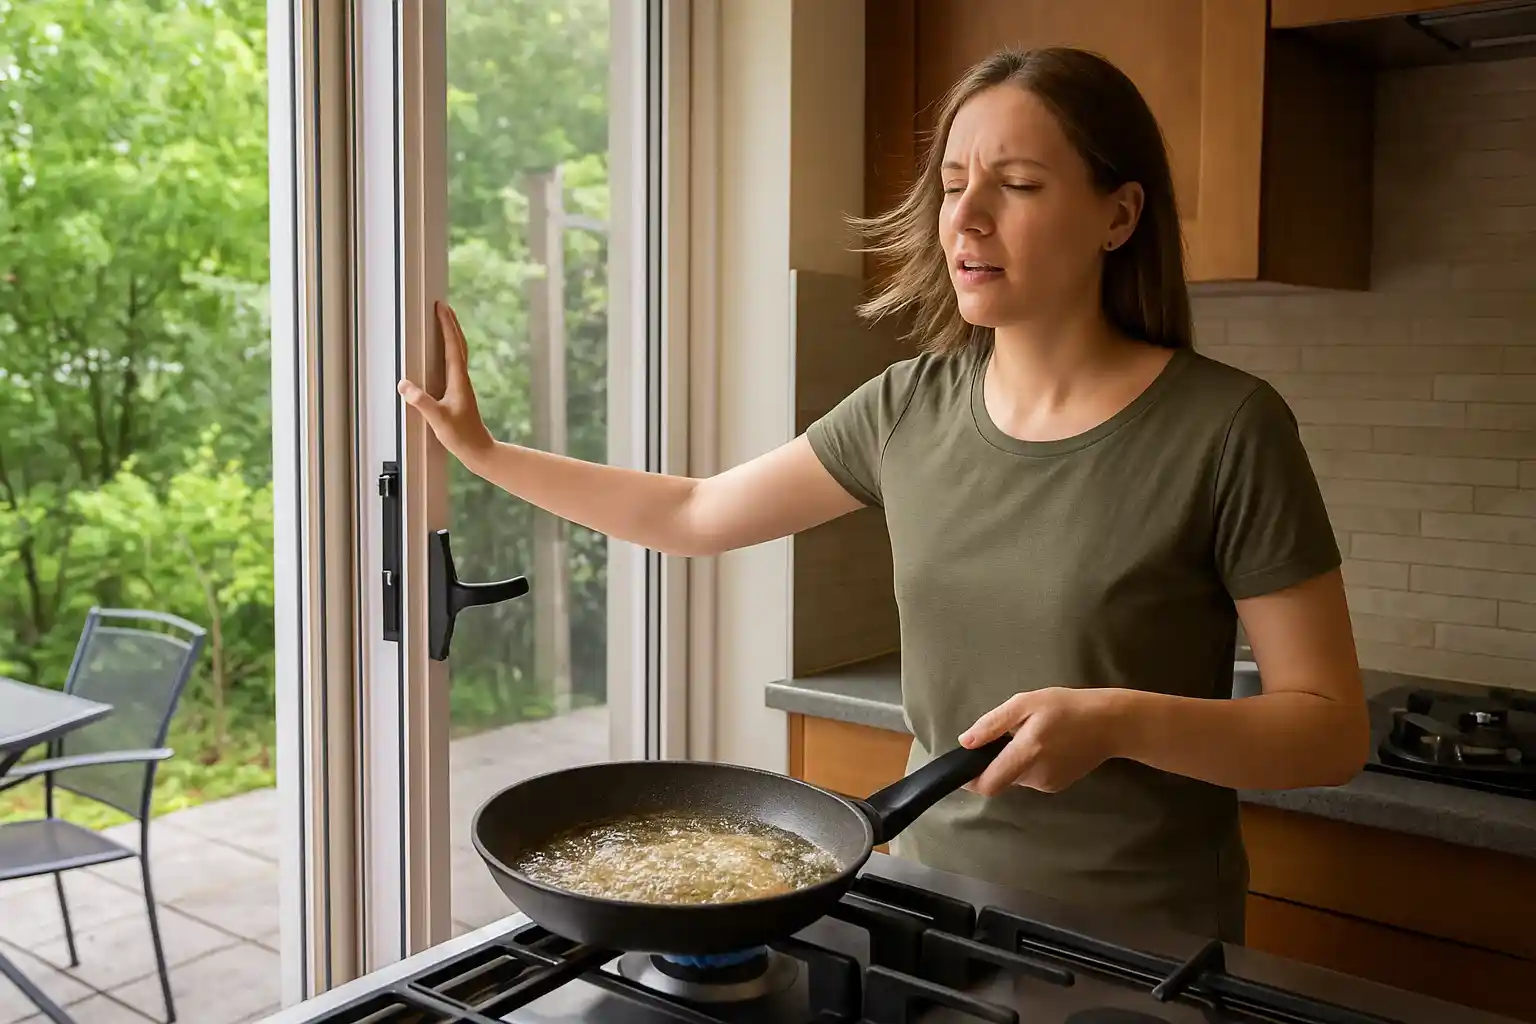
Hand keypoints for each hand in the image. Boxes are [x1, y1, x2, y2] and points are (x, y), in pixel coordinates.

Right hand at [398, 301, 495, 465]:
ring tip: (444, 323)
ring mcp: (462, 385)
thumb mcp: (437, 419)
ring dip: (452, 335)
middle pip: (459, 344)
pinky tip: (444, 354)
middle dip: (451, 324)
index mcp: (458, 380)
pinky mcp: (459, 393)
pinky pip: (454, 364)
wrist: (478, 450)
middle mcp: (462, 379)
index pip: (452, 346)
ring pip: (458, 353)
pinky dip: (450, 351)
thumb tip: (404, 384)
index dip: (447, 326)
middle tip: (443, 307)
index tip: (441, 308)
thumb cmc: (461, 436)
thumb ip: (421, 401)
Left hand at [958, 687, 1120, 796]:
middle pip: (1000, 779)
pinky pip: (1031, 778)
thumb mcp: (1026, 703)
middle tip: (1005, 736)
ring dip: (1012, 762)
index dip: (969, 780)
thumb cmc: (1067, 707)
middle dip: (994, 763)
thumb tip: (965, 742)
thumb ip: (993, 724)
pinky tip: (1044, 746)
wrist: (1110, 723)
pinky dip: (1028, 765)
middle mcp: (1036, 776)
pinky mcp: (1057, 786)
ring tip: (1029, 736)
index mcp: (1027, 753)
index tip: (960, 768)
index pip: (989, 783)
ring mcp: (1048, 784)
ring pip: (1015, 778)